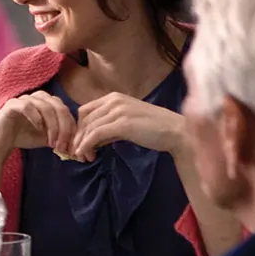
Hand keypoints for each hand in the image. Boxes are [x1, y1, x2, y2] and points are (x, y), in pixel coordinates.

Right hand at [0, 91, 76, 154]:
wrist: (0, 140)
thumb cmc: (24, 136)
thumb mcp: (48, 138)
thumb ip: (62, 140)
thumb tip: (79, 151)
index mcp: (49, 102)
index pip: (66, 111)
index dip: (72, 128)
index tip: (72, 146)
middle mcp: (38, 97)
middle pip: (59, 107)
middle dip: (64, 128)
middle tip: (63, 145)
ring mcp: (25, 99)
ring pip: (46, 107)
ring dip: (53, 126)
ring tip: (52, 142)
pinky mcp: (12, 104)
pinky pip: (27, 107)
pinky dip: (36, 118)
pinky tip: (38, 129)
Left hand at [70, 92, 185, 160]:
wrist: (176, 131)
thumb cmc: (154, 129)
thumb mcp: (127, 123)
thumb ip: (109, 128)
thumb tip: (92, 140)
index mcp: (114, 98)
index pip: (85, 111)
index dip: (79, 128)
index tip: (79, 143)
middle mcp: (114, 101)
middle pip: (84, 119)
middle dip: (78, 138)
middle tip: (79, 154)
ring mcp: (118, 111)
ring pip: (88, 127)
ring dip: (82, 144)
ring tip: (84, 157)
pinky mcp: (122, 123)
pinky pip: (96, 134)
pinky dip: (87, 145)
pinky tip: (87, 154)